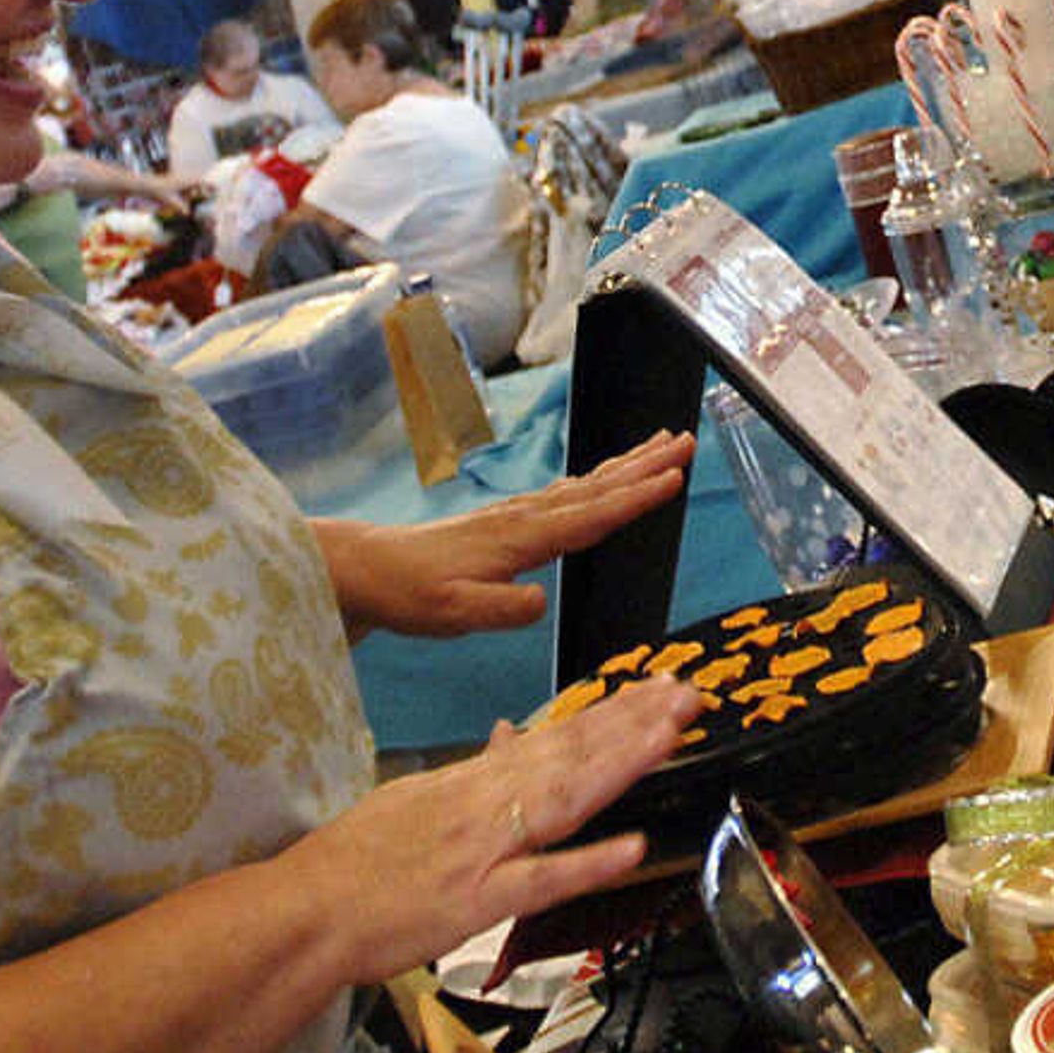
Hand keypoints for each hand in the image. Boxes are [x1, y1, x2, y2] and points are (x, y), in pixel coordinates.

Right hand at [295, 680, 700, 976]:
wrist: (303, 911)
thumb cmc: (352, 863)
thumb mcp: (412, 797)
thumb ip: (468, 770)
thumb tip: (507, 734)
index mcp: (470, 782)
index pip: (553, 738)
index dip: (609, 714)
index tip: (653, 689)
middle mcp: (483, 804)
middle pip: (570, 755)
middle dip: (633, 722)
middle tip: (688, 692)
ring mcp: (484, 850)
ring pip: (564, 798)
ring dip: (621, 763)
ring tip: (671, 734)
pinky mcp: (477, 901)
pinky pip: (541, 879)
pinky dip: (587, 862)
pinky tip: (632, 846)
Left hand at [331, 432, 693, 638]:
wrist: (368, 568)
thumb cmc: (409, 593)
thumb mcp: (452, 612)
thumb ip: (499, 609)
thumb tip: (540, 603)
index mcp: (523, 538)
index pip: (591, 516)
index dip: (635, 498)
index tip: (674, 477)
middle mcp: (526, 517)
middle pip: (597, 487)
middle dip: (644, 465)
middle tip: (685, 440)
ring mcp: (517, 515)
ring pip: (584, 485)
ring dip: (625, 466)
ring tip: (660, 445)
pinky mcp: (508, 520)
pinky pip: (566, 493)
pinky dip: (596, 480)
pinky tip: (603, 479)